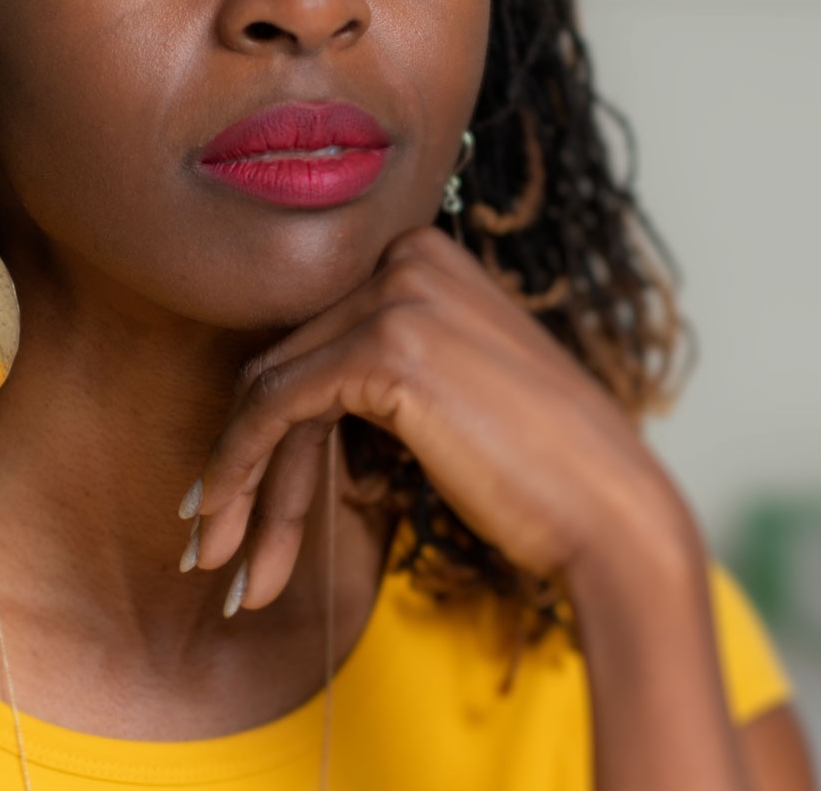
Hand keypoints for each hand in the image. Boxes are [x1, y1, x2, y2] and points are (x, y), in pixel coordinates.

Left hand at [184, 225, 687, 610]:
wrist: (610, 508)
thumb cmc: (543, 471)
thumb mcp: (454, 394)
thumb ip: (381, 374)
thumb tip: (281, 407)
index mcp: (427, 256)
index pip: (313, 338)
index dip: (260, 426)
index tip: (225, 499)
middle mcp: (408, 259)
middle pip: (286, 364)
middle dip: (243, 466)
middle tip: (210, 547)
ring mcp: (397, 297)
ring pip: (271, 391)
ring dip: (237, 486)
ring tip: (218, 564)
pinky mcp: (383, 350)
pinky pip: (275, 407)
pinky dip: (239, 470)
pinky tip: (233, 536)